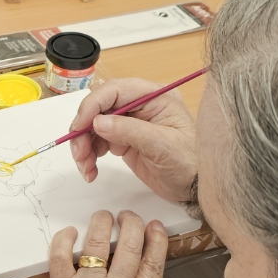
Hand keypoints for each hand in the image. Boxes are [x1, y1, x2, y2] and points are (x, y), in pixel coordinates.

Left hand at [38, 210, 167, 277]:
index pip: (154, 264)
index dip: (156, 240)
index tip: (155, 228)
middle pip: (130, 246)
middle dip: (131, 224)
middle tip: (128, 217)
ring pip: (98, 244)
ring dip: (102, 224)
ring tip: (103, 217)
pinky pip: (61, 256)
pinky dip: (64, 240)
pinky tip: (70, 232)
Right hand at [68, 77, 196, 202]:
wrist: (196, 186)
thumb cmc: (190, 162)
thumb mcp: (161, 145)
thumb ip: (129, 131)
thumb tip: (98, 122)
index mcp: (155, 97)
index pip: (115, 90)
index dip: (93, 106)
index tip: (80, 127)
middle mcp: (140, 105)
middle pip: (100, 107)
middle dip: (84, 129)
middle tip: (80, 153)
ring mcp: (131, 123)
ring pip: (94, 125)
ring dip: (83, 145)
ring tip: (86, 167)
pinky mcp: (124, 140)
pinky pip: (98, 141)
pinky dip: (89, 155)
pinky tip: (91, 170)